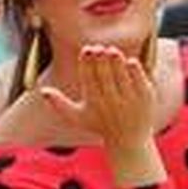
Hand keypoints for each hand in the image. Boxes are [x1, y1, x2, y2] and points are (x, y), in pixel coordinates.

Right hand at [40, 45, 159, 173]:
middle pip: (104, 75)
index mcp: (94, 102)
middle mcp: (111, 102)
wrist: (128, 140)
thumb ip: (59, 105)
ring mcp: (129, 100)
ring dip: (116, 61)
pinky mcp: (145, 98)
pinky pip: (139, 80)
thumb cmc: (100, 125)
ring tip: (111, 51)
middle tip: (98, 48)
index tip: (87, 50)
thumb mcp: (77, 117)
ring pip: (121, 75)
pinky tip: (129, 61)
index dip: (87, 63)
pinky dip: (134, 70)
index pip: (89, 78)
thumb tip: (42, 91)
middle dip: (101, 60)